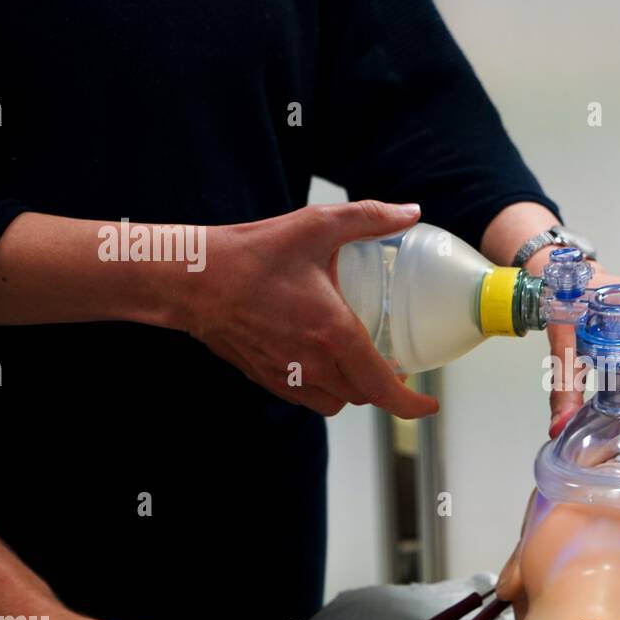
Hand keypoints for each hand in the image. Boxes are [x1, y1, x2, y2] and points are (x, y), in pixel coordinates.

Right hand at [186, 201, 438, 418]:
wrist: (191, 279)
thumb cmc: (252, 254)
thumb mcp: (316, 225)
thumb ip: (369, 218)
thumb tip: (411, 212)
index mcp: (334, 334)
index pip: (383, 387)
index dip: (411, 406)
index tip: (428, 408)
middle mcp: (314, 364)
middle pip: (363, 396)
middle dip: (382, 385)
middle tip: (392, 363)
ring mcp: (288, 376)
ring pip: (336, 402)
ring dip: (352, 389)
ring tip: (356, 362)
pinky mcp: (266, 379)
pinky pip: (306, 398)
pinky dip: (322, 388)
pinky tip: (319, 359)